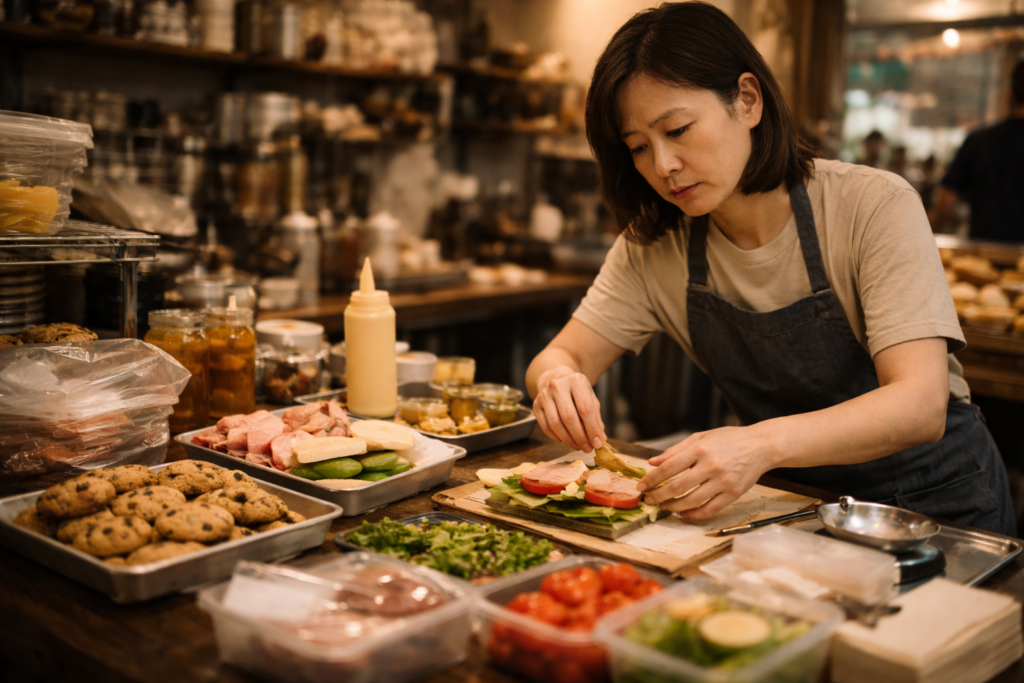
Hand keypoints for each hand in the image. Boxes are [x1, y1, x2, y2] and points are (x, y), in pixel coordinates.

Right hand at [533, 366, 605, 452]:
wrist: (555, 377)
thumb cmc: (576, 390)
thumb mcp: (589, 397)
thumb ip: (596, 417)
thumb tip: (600, 438)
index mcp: (576, 381)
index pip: (585, 409)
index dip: (592, 428)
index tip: (597, 443)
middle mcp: (558, 386)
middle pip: (569, 417)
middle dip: (579, 436)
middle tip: (587, 448)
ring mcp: (544, 395)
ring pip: (555, 423)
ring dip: (568, 439)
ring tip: (577, 446)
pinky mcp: (535, 405)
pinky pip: (545, 426)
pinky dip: (556, 437)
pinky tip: (565, 440)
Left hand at [635, 425, 776, 517]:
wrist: (760, 446)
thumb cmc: (728, 439)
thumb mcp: (700, 437)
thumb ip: (675, 450)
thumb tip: (653, 462)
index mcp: (700, 449)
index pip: (668, 468)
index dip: (651, 480)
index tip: (641, 487)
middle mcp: (711, 466)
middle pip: (676, 487)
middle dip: (658, 496)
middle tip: (648, 500)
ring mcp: (723, 482)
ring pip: (691, 501)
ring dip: (673, 506)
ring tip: (664, 506)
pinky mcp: (733, 494)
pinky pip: (709, 510)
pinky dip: (693, 514)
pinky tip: (683, 512)